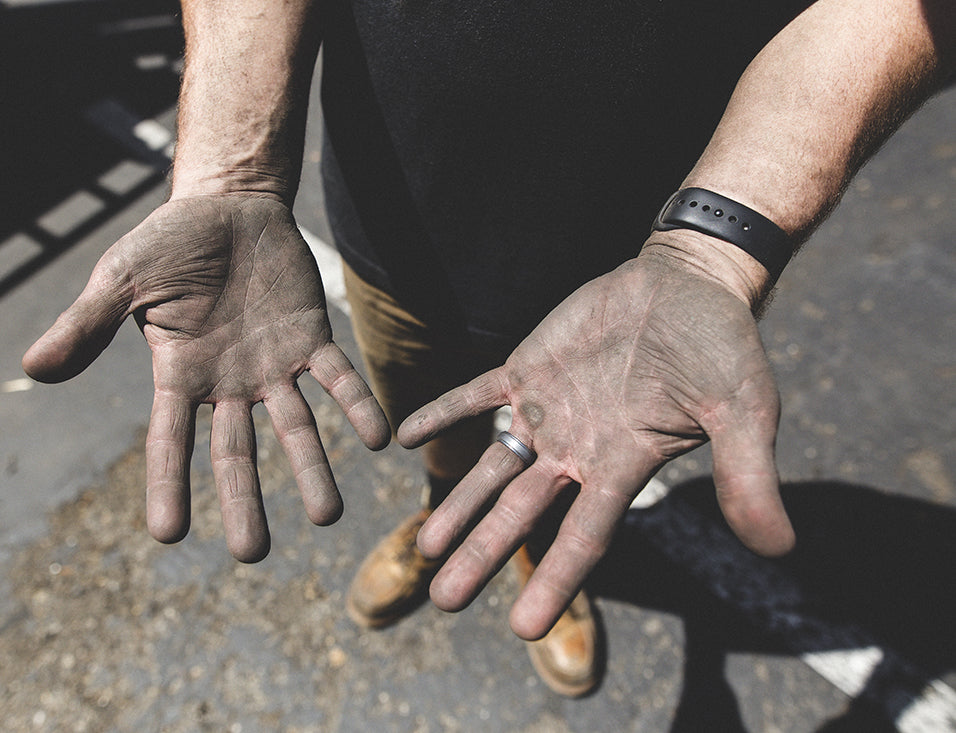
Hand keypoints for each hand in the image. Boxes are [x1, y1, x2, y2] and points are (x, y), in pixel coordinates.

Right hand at [23, 195, 389, 559]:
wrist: (228, 206)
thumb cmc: (169, 243)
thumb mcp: (122, 278)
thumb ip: (86, 324)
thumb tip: (33, 368)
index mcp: (179, 375)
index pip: (171, 441)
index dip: (170, 485)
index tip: (169, 535)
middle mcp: (228, 383)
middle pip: (237, 451)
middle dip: (246, 500)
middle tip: (253, 553)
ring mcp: (274, 365)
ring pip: (296, 427)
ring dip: (313, 468)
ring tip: (330, 516)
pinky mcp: (312, 338)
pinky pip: (338, 378)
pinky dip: (357, 405)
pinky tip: (378, 438)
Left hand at [397, 246, 794, 639]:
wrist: (687, 284)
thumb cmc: (721, 347)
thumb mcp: (744, 410)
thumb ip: (747, 476)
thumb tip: (778, 551)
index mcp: (623, 465)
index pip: (584, 536)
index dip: (554, 581)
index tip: (520, 628)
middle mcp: (577, 448)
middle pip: (521, 513)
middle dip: (483, 553)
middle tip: (443, 598)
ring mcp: (548, 410)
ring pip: (493, 467)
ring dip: (458, 502)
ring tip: (424, 547)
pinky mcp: (527, 368)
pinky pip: (476, 395)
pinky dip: (443, 412)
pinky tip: (405, 435)